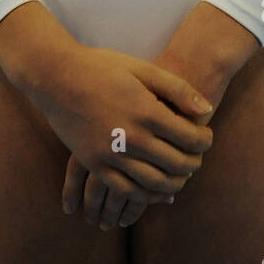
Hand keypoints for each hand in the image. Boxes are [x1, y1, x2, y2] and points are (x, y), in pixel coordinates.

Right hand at [61, 46, 225, 231]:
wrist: (57, 76)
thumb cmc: (101, 67)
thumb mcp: (142, 68)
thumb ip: (177, 89)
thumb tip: (206, 110)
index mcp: (147, 111)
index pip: (191, 138)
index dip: (205, 141)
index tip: (206, 138)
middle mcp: (132, 137)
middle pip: (177, 164)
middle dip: (194, 163)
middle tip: (198, 158)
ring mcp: (112, 154)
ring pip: (155, 183)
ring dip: (175, 183)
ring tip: (181, 175)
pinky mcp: (95, 165)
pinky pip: (126, 190)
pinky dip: (146, 195)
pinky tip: (155, 189)